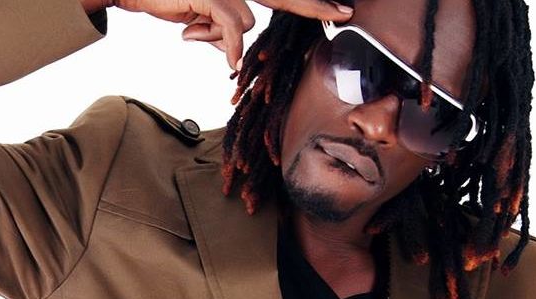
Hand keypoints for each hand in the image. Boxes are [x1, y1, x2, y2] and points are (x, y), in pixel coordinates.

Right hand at [109, 0, 354, 70]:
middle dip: (313, 5)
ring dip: (221, 37)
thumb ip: (221, 34)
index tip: (339, 9)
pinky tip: (224, 56)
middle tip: (345, 11)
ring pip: (246, 23)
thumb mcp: (198, 23)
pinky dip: (228, 44)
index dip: (308, 2)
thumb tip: (234, 55)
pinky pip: (231, 25)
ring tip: (189, 28)